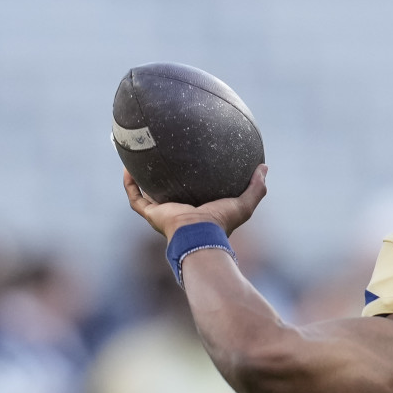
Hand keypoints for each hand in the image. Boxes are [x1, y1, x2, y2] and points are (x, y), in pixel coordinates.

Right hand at [123, 164, 267, 239]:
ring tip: (136, 159)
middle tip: (159, 157)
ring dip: (139, 179)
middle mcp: (177, 211)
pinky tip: (127, 167)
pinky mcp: (151, 213)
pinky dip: (130, 184)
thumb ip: (256, 187)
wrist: (200, 235)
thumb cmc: (222, 222)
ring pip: (145, 194)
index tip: (189, 164)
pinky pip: (135, 197)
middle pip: (166, 193)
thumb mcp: (244, 203)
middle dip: (161, 179)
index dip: (189, 181)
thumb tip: (264, 167)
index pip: (192, 194)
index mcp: (197, 210)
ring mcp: (162, 213)